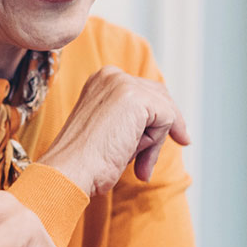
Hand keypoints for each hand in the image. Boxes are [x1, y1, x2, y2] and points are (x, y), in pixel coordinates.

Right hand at [38, 66, 190, 196]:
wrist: (70, 171)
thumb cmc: (86, 160)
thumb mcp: (111, 130)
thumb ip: (132, 119)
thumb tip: (169, 124)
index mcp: (100, 80)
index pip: (145, 90)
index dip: (160, 115)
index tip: (172, 138)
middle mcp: (111, 75)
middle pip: (160, 96)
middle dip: (165, 126)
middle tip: (176, 146)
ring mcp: (122, 84)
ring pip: (164, 109)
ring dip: (156, 141)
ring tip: (140, 166)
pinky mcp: (136, 98)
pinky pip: (167, 119)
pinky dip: (157, 143)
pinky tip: (138, 159)